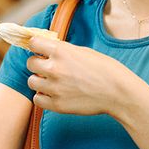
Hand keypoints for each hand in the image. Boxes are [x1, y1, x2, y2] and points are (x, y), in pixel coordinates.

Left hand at [24, 36, 143, 116]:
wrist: (118, 92)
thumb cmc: (106, 70)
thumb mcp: (84, 51)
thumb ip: (63, 51)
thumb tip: (48, 50)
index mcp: (61, 51)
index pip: (33, 43)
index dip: (37, 46)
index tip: (40, 49)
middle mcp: (54, 68)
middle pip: (30, 63)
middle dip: (38, 64)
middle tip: (48, 67)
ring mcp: (54, 88)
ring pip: (31, 82)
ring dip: (39, 81)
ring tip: (52, 82)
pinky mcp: (57, 105)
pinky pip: (37, 99)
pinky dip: (43, 97)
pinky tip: (53, 94)